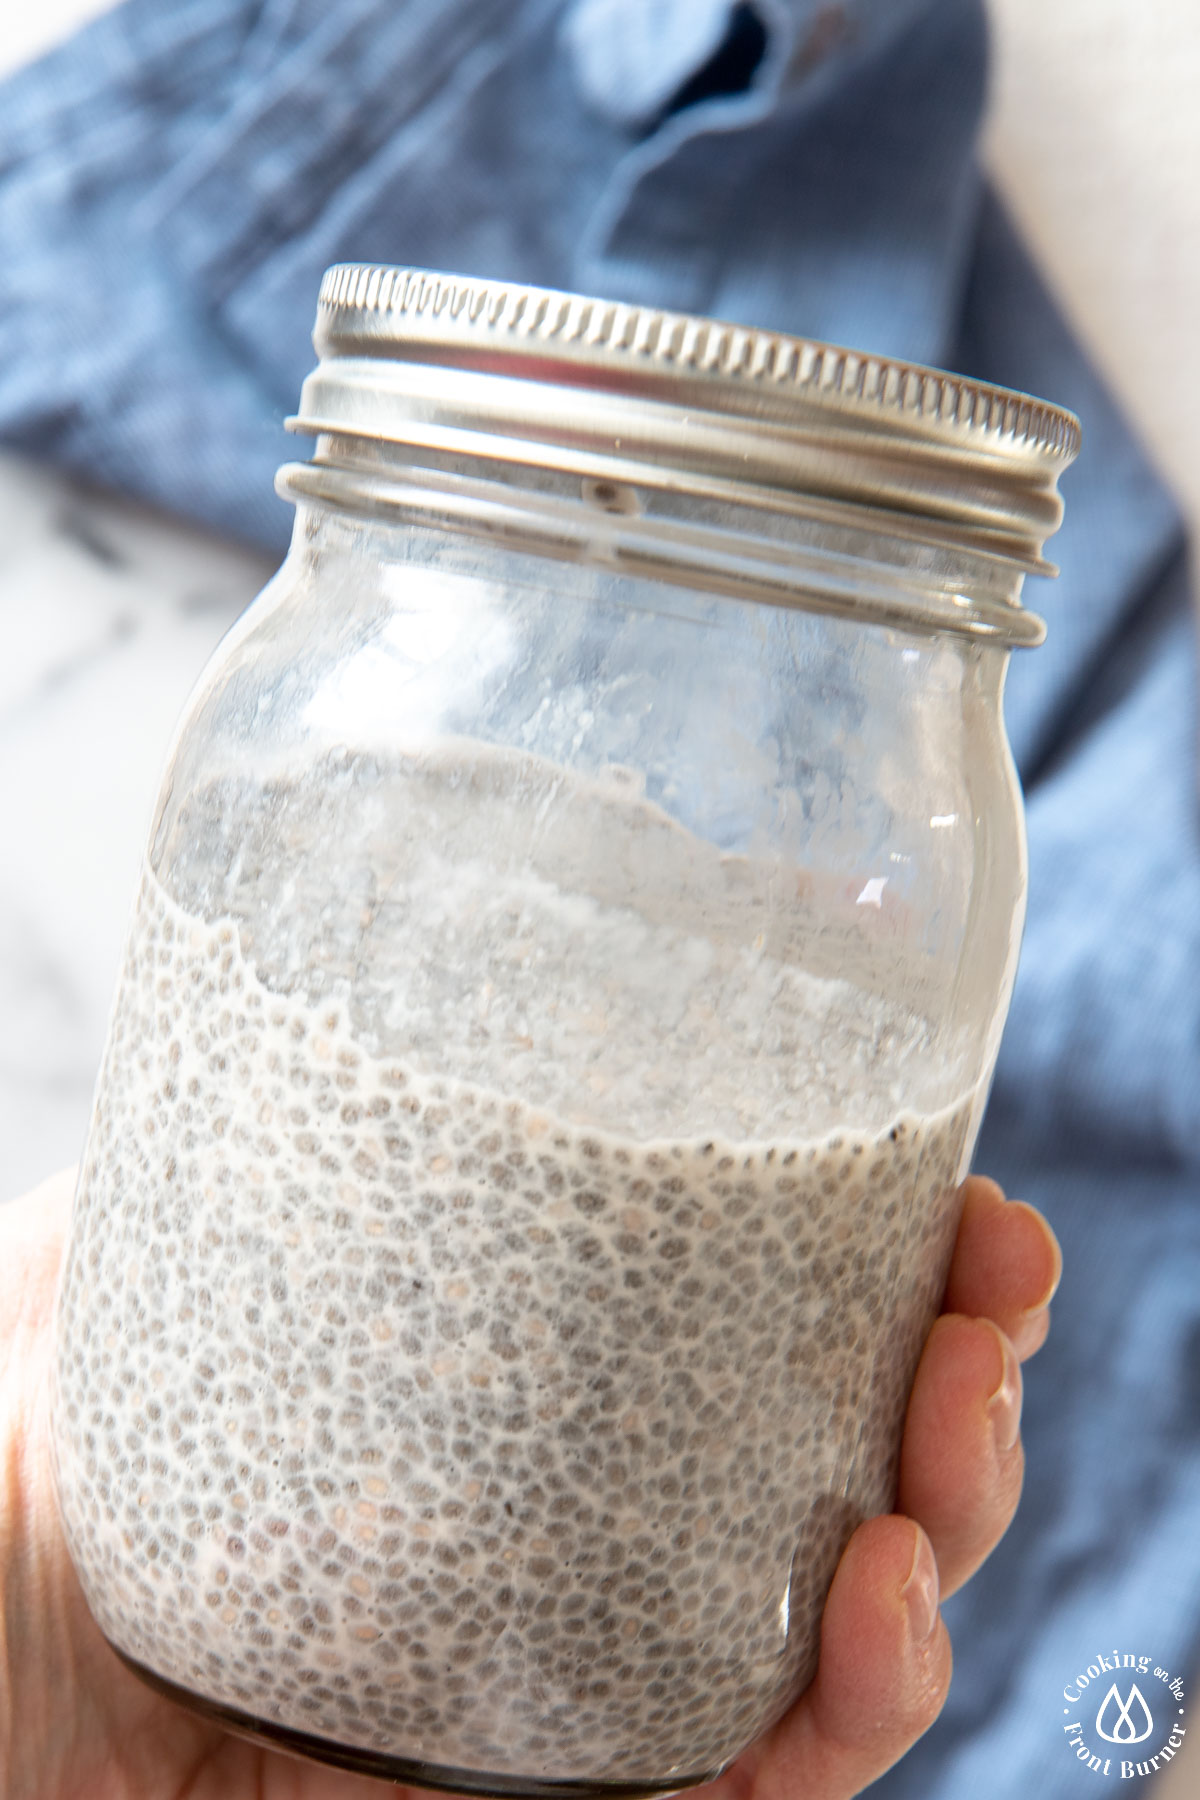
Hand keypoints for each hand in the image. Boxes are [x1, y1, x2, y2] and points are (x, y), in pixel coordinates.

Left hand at [1, 1169, 1058, 1799]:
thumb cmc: (3, 1471)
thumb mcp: (115, 1256)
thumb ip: (225, 1117)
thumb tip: (361, 908)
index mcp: (500, 1416)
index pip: (731, 1346)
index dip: (863, 1264)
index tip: (940, 1180)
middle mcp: (556, 1555)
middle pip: (819, 1477)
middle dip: (947, 1374)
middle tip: (989, 1280)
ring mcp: (559, 1699)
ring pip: (830, 1639)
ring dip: (945, 1524)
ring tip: (954, 1419)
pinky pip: (747, 1794)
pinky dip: (844, 1717)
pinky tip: (871, 1606)